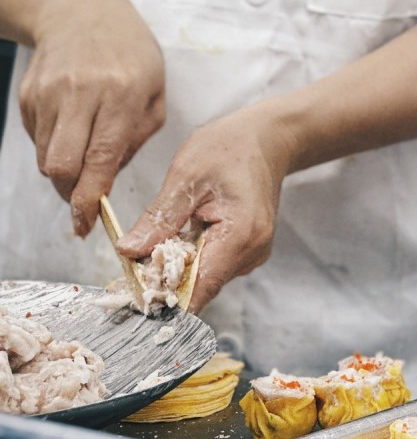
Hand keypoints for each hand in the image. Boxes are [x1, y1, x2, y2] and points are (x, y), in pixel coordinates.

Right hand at [18, 0, 164, 234]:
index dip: (90, 197)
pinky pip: (35, 139)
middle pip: (60, 164)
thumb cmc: (129, 54)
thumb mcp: (154, 92)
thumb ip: (138, 138)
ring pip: (45, 157)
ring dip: (63, 169)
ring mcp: (49, 93)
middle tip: (83, 198)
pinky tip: (70, 125)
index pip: (100, 157)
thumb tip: (109, 178)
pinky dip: (52, 145)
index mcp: (120, 95)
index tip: (87, 223)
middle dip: (70, 192)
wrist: (81, 10)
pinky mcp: (28, 94)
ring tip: (83, 152)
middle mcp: (80, 93)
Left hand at [117, 103, 297, 311]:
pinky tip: (179, 236)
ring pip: (204, 278)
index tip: (133, 296)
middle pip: (200, 286)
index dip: (165, 298)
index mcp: (241, 235)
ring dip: (176, 268)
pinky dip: (189, 258)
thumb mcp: (185, 177)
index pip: (200, 288)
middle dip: (164, 280)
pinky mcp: (246, 252)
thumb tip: (128, 251)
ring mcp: (252, 255)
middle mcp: (252, 253)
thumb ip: (159, 219)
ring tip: (158, 239)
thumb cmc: (229, 149)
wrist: (265, 140)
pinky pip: (211, 266)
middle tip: (132, 260)